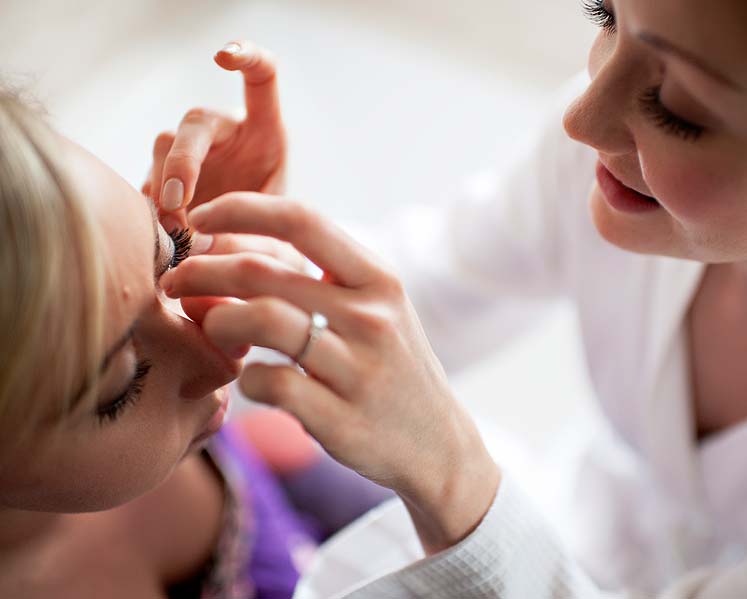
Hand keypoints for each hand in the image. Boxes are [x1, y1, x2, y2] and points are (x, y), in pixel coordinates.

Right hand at [144, 40, 286, 230]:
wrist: (255, 249)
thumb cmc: (275, 226)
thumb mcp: (277, 222)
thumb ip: (252, 224)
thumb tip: (204, 242)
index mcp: (264, 130)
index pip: (261, 78)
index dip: (247, 56)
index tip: (224, 57)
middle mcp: (224, 133)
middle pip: (194, 123)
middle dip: (182, 162)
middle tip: (176, 202)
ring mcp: (192, 153)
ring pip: (164, 148)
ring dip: (163, 189)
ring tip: (176, 231)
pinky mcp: (166, 177)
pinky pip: (148, 182)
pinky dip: (152, 210)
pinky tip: (162, 238)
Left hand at [159, 193, 500, 553]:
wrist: (437, 444)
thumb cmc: (391, 367)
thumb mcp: (378, 310)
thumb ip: (325, 278)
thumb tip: (238, 244)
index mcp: (379, 280)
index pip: (303, 222)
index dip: (241, 210)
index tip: (199, 219)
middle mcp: (373, 317)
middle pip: (264, 273)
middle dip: (203, 270)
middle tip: (177, 281)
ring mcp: (358, 369)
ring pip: (262, 321)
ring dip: (217, 321)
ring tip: (210, 329)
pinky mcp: (341, 419)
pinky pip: (268, 383)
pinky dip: (244, 378)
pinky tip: (249, 380)